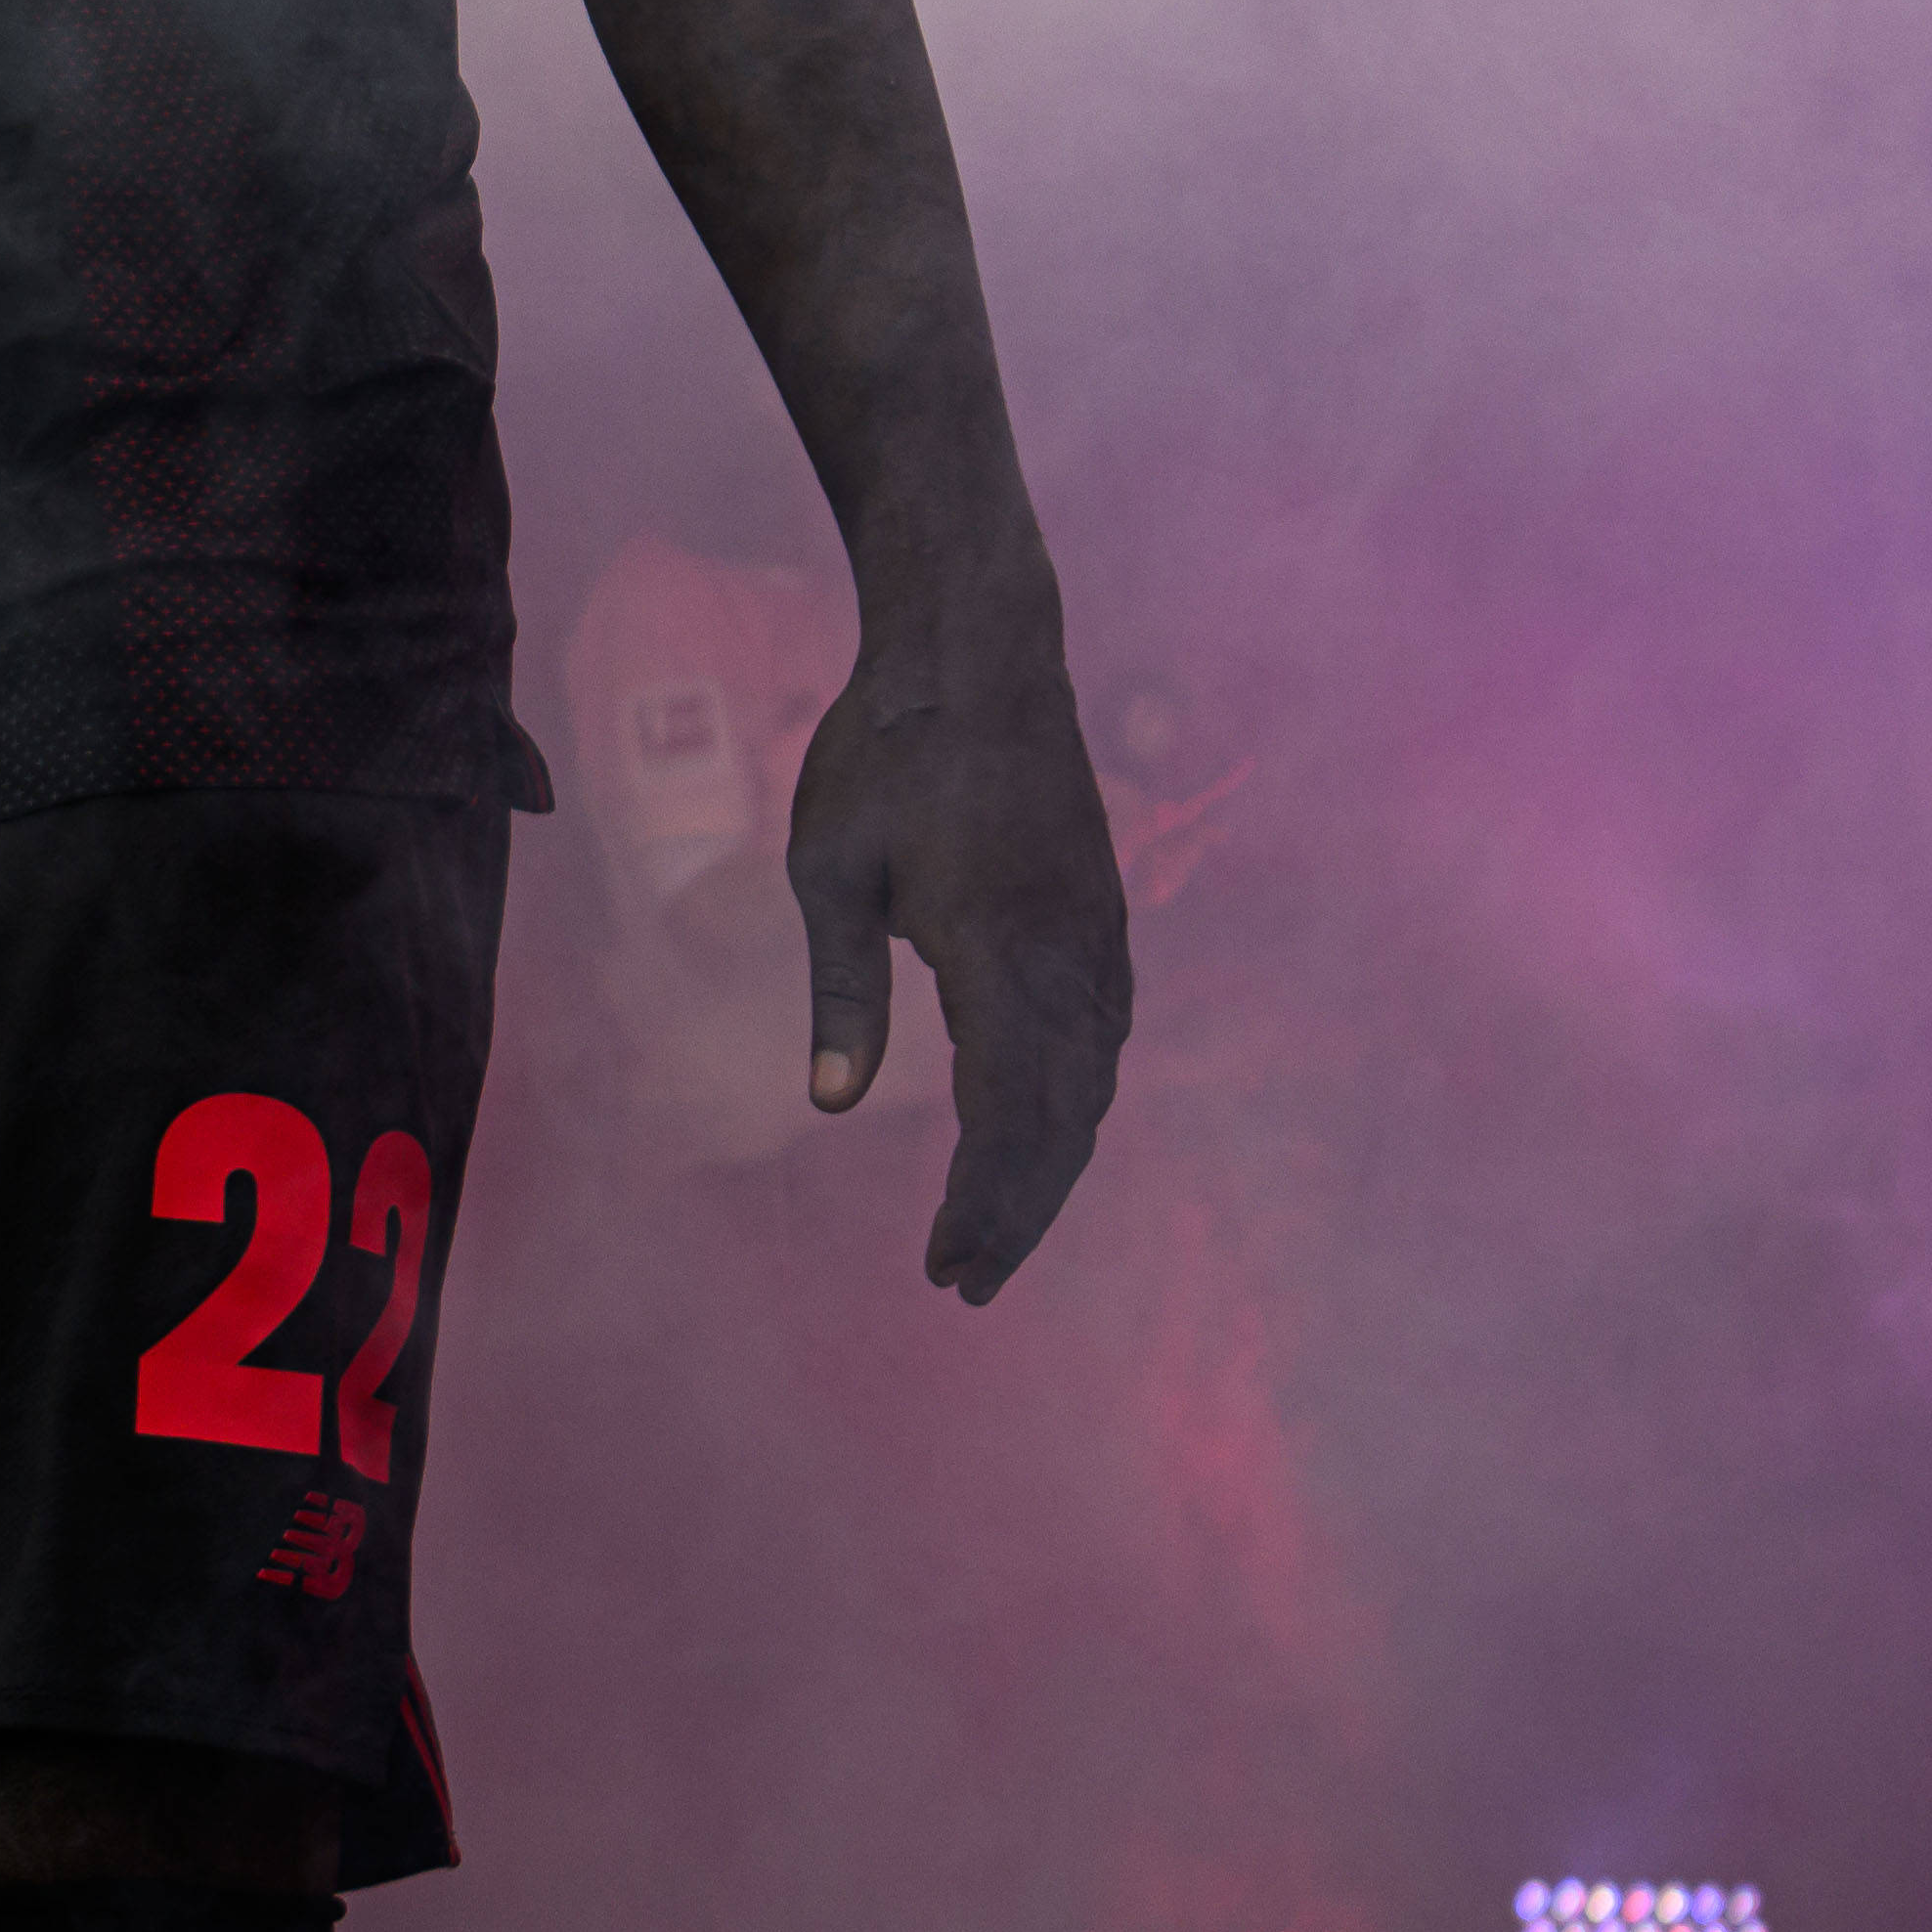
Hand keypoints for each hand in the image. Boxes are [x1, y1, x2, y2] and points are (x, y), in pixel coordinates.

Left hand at [790, 622, 1131, 1302]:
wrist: (979, 647)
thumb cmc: (883, 749)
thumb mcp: (828, 866)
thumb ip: (840, 989)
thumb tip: (826, 1104)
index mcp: (996, 945)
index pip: (1006, 1114)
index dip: (981, 1205)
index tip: (941, 1270)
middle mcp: (1067, 951)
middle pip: (1061, 1120)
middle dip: (1017, 1214)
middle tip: (965, 1284)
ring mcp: (1097, 932)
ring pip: (1092, 1084)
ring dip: (1049, 1167)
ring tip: (997, 1233)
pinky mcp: (1103, 913)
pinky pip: (1104, 1035)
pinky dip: (1076, 1102)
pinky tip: (1045, 1134)